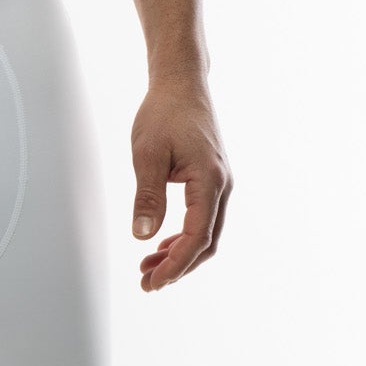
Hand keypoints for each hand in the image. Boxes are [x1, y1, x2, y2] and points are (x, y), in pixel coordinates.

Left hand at [130, 74, 231, 290]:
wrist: (181, 83)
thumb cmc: (163, 112)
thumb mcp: (147, 154)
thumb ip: (147, 196)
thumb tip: (143, 237)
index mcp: (210, 180)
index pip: (198, 237)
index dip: (176, 265)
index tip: (153, 281)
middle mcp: (222, 185)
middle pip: (206, 242)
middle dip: (178, 266)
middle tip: (146, 282)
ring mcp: (219, 182)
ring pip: (206, 231)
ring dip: (180, 253)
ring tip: (148, 267)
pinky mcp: (211, 178)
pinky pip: (203, 217)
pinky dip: (183, 235)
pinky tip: (161, 243)